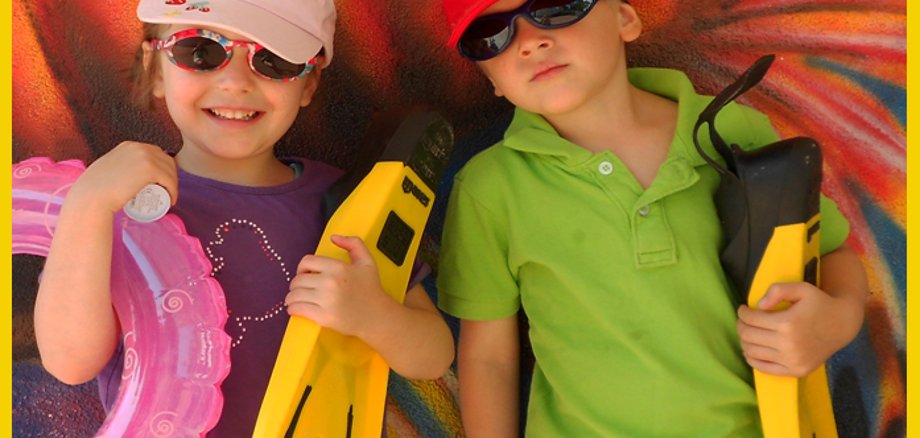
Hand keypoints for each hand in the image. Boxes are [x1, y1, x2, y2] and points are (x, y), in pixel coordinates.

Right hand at [67, 141, 177, 214]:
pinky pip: (169, 180)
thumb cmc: (95, 190)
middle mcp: (138, 146)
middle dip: (170, 175)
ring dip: (173, 185)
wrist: (92, 197)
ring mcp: (145, 156)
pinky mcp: (150, 169)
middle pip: (165, 160)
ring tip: (168, 198)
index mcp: (129, 145)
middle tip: (166, 192)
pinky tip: (171, 200)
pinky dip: (173, 191)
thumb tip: (119, 175)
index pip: (155, 154)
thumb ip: (114, 167)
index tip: (161, 183)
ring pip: (170, 171)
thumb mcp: (107, 169)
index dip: (162, 168)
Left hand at [285, 235, 392, 336]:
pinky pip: (297, 309)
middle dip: (296, 284)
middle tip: (300, 289)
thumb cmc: (371, 290)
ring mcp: (326, 300)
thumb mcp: (367, 261)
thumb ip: (353, 243)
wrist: (377, 317)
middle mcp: (330, 282)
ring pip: (294, 295)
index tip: (304, 274)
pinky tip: (295, 308)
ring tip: (295, 299)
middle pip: (297, 280)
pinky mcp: (323, 316)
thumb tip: (334, 238)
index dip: (302, 268)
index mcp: (338, 268)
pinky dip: (292, 309)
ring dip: (291, 297)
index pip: (306, 262)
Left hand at [736, 281, 861, 376]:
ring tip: (749, 332)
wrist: (843, 324)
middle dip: (741, 326)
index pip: (751, 319)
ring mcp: (792, 361)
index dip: (743, 313)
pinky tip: (753, 349)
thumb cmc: (819, 303)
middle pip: (748, 336)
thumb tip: (759, 305)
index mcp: (788, 323)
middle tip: (744, 320)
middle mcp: (788, 345)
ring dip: (744, 341)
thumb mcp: (801, 288)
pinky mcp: (795, 371)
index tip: (744, 309)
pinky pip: (764, 369)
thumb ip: (778, 290)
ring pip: (752, 352)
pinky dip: (752, 359)